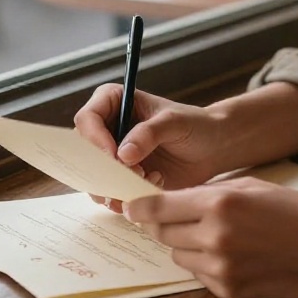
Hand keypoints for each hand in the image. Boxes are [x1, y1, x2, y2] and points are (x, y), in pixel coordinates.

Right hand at [74, 84, 225, 205]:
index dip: (94, 139)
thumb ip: (149, 133)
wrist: (213, 148)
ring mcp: (114, 155)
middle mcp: (109, 128)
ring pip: (93, 176)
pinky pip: (110, 193)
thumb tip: (123, 154)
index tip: (112, 156)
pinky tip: (154, 183)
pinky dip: (127, 196)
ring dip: (114, 185)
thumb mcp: (175, 122)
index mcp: (115, 102)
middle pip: (83, 152)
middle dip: (102, 167)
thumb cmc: (196, 125)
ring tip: (145, 179)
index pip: (87, 119)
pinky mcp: (123, 178)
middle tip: (128, 175)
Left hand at [123, 177, 297, 297]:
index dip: (140, 207)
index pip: (159, 208)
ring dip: (186, 243)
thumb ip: (212, 192)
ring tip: (214, 233)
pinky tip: (231, 252)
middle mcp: (215, 237)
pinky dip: (205, 262)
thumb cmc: (297, 211)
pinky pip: (199, 274)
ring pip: (178, 254)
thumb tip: (177, 198)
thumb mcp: (253, 186)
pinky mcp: (229, 291)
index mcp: (220, 204)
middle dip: (164, 223)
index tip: (131, 205)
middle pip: (163, 232)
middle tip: (174, 215)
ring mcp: (221, 268)